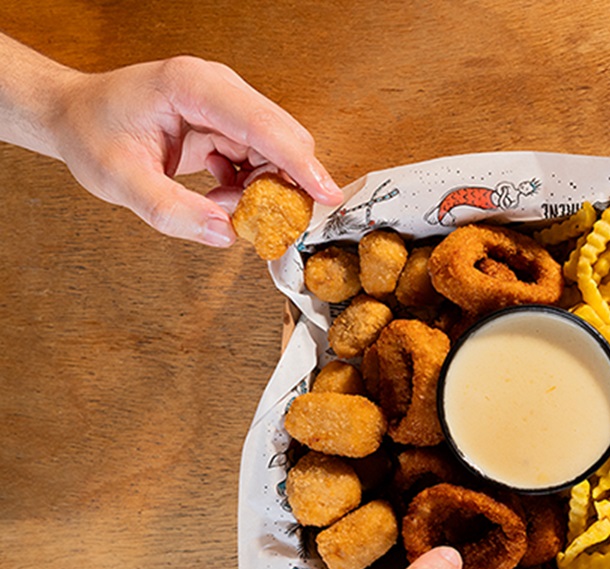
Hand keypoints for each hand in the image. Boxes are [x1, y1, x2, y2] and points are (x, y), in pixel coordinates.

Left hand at [46, 55, 342, 245]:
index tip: (328, 195)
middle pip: (281, 136)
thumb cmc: (91, 131)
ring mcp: (225, 103)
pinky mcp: (227, 121)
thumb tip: (224, 234)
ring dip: (261, 189)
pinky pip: (260, 157)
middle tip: (262, 222)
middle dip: (284, 184)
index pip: (262, 124)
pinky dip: (249, 185)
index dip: (299, 163)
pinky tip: (219, 193)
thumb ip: (170, 210)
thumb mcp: (119, 179)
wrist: (75, 115)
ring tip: (221, 204)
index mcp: (191, 85)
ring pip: (275, 151)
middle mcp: (216, 87)